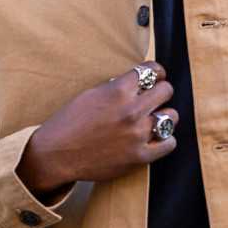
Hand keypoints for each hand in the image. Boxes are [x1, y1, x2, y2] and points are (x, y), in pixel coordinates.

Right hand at [15, 61, 177, 194]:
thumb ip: (116, 87)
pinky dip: (165, 140)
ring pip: (171, 116)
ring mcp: (137, 134)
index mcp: (118, 90)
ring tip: (155, 119)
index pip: (151, 70)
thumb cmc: (69, 123)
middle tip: (154, 97)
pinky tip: (156, 138)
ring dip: (164, 115)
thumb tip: (137, 82)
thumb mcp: (91, 94)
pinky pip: (169, 143)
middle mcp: (131, 110)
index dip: (156, 72)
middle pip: (166, 90)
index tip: (156, 76)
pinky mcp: (139, 156)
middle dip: (161, 91)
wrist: (56, 154)